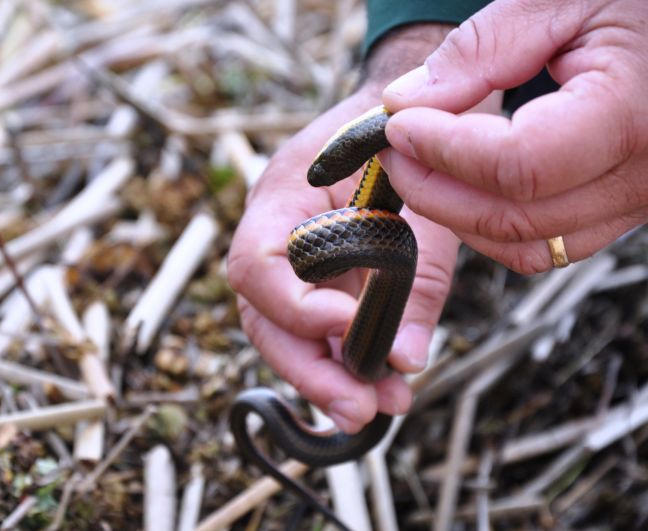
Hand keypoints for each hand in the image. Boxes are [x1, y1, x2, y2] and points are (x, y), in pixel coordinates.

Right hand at [228, 24, 462, 432]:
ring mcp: (289, 262)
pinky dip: (341, 362)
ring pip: (282, 333)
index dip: (294, 305)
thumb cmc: (406, 153)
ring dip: (325, 377)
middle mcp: (272, 236)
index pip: (256, 264)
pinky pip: (313, 331)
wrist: (403, 122)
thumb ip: (415, 286)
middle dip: (308, 369)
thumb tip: (404, 362)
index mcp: (281, 198)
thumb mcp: (421, 212)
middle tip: (359, 409)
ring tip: (376, 408)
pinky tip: (379, 387)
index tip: (347, 327)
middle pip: (262, 317)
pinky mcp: (315, 282)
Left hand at [380, 0, 647, 273]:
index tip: (396, 124)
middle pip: (512, 217)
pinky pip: (547, 244)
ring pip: (524, 244)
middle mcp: (645, 178)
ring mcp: (638, 202)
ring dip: (456, 213)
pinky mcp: (625, 210)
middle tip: (392, 148)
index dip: (443, 150)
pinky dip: (492, 223)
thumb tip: (403, 101)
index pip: (516, 165)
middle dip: (433, 188)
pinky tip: (462, 183)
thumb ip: (480, 50)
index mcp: (633, 116)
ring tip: (419, 163)